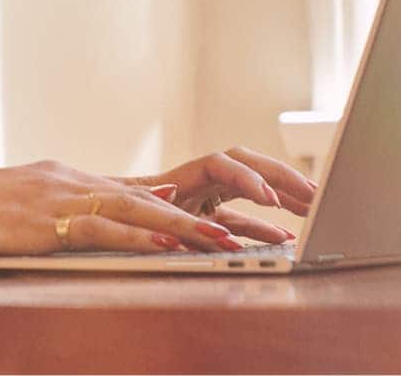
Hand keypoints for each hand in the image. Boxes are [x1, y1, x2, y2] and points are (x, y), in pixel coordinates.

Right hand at [0, 160, 253, 259]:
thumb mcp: (10, 215)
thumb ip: (48, 220)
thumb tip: (75, 234)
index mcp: (61, 180)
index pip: (131, 194)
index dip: (176, 210)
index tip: (216, 221)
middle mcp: (67, 180)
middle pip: (148, 197)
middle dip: (198, 217)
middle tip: (241, 229)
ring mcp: (56, 197)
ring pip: (135, 209)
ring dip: (185, 229)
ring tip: (226, 244)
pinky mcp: (43, 221)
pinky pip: (101, 228)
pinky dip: (139, 236)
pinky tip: (168, 246)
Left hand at [114, 146, 317, 245]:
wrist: (86, 224)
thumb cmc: (105, 219)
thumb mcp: (123, 215)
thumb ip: (143, 205)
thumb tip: (167, 192)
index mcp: (175, 178)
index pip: (223, 164)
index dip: (248, 177)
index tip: (269, 199)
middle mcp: (191, 184)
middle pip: (247, 168)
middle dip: (282, 177)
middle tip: (314, 193)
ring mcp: (198, 201)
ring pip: (249, 192)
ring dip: (282, 197)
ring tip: (313, 208)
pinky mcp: (200, 222)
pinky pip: (238, 221)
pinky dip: (262, 228)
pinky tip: (284, 237)